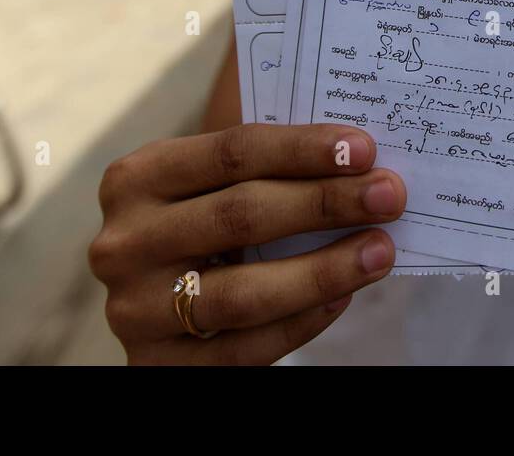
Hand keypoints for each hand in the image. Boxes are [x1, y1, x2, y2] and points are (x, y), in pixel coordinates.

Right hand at [90, 124, 403, 364]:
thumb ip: (263, 169)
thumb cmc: (202, 222)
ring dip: (325, 269)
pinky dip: (301, 322)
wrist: (154, 297)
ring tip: (380, 250)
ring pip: (244, 292)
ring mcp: (135, 309)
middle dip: (325, 203)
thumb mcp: (207, 185)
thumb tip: (358, 160)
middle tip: (389, 195)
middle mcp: (124, 242)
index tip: (365, 148)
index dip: (302, 149)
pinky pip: (244, 349)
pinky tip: (343, 297)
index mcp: (135, 178)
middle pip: (240, 216)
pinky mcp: (157, 364)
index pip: (231, 153)